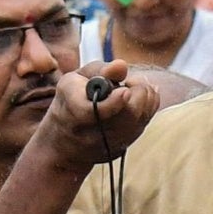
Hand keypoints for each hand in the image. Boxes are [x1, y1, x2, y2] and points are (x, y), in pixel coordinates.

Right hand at [35, 63, 160, 176]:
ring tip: (131, 86)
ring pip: (141, 118)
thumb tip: (121, 66)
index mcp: (73, 113)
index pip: (93, 113)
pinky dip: (147, 105)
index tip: (124, 89)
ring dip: (145, 96)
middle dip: (137, 90)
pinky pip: (145, 122)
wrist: (65, 141)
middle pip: (128, 116)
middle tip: (129, 81)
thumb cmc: (70, 102)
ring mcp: (110, 143)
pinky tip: (137, 96)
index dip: (113, 102)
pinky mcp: (123, 147)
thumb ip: (98, 70)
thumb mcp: (73, 80)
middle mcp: (92, 133)